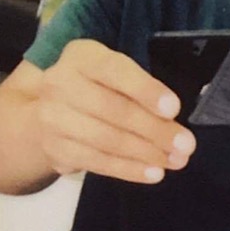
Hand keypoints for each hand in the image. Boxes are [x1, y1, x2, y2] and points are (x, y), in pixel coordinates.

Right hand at [36, 39, 195, 183]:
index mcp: (82, 57)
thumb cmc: (94, 86)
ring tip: (175, 161)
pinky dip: (129, 170)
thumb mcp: (112, 73)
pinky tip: (153, 173)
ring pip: (106, 140)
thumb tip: (172, 118)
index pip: (115, 71)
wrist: (43, 108)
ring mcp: (52, 118)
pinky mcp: (54, 148)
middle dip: (154, 130)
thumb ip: (137, 88)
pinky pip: (97, 162)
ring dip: (146, 153)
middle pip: (113, 110)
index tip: (174, 109)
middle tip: (186, 145)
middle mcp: (60, 84)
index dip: (145, 90)